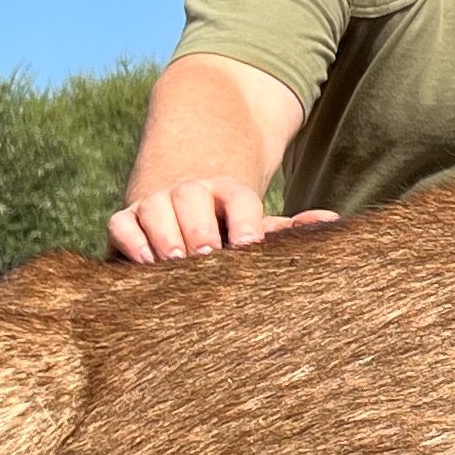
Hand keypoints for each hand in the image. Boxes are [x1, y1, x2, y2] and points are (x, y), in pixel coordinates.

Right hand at [106, 176, 338, 262]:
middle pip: (192, 197)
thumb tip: (332, 222)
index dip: (244, 219)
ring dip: (165, 234)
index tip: (248, 245)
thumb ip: (291, 228)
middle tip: (207, 256)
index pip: (238, 197)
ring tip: (177, 263)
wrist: (183, 211)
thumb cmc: (228, 230)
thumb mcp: (258, 227)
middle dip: (200, 227)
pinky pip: (121, 223)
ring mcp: (156, 202)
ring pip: (156, 207)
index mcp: (227, 191)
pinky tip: (144, 263)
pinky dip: (130, 240)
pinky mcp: (127, 218)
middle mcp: (190, 191)